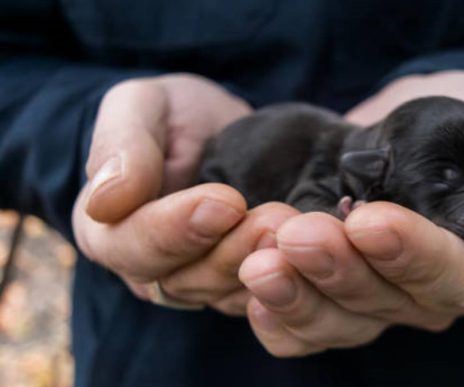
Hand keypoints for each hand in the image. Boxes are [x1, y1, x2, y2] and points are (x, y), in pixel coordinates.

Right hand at [72, 74, 296, 314]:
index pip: (133, 246)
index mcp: (109, 231)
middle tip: (277, 219)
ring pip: (230, 293)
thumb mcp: (140, 106)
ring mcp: (200, 282)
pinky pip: (264, 296)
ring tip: (300, 230)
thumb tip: (105, 201)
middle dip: (235, 250)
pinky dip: (291, 277)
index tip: (226, 201)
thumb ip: (119, 145)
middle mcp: (152, 270)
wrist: (221, 131)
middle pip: (187, 280)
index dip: (178, 229)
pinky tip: (318, 250)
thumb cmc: (173, 115)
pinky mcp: (243, 286)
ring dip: (267, 265)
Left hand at [237, 71, 463, 355]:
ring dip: (297, 291)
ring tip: (260, 258)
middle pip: (384, 302)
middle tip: (297, 231)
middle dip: (338, 268)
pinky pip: (305, 326)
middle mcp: (428, 298)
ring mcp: (379, 298)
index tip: (370, 220)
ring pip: (338, 318)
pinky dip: (278, 316)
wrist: (444, 120)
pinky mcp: (338, 291)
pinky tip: (251, 292)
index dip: (411, 255)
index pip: (450, 280)